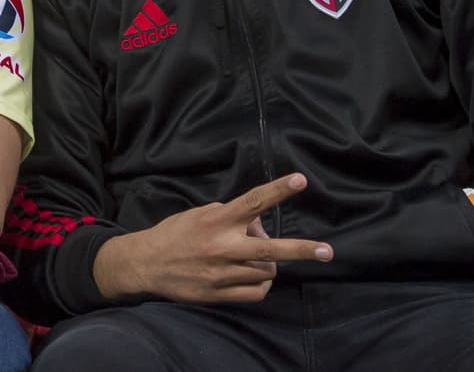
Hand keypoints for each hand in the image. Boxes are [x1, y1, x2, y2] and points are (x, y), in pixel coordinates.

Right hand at [94, 173, 332, 303]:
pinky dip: (260, 283)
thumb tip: (258, 223)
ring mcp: (221, 274)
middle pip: (270, 249)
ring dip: (267, 264)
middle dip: (301, 250)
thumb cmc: (176, 233)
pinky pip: (256, 292)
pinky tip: (252, 276)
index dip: (278, 190)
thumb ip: (230, 216)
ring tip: (253, 257)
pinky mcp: (219, 295)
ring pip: (265, 271)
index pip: (253, 201)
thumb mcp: (200, 214)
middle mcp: (222, 247)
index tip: (300, 179)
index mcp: (217, 221)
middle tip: (327, 252)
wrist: (146, 264)